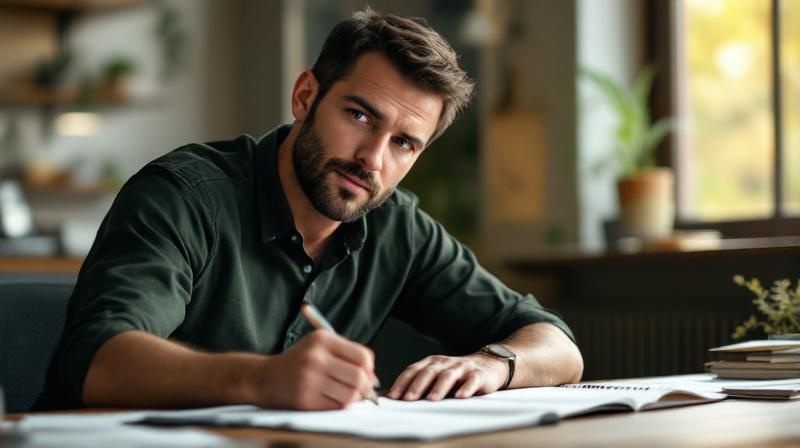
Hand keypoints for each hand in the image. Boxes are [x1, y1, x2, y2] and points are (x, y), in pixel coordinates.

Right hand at [248, 330, 378, 409]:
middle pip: (359, 377)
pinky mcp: (304, 398)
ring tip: (345, 395)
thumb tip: (374, 378)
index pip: (363, 356)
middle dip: (365, 387)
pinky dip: (339, 405)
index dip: (369, 369)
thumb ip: (346, 355)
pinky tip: (331, 400)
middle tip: (362, 390)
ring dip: (353, 398)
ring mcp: (309, 378)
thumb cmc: (298, 363)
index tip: (366, 375)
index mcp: (322, 340)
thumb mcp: (318, 347)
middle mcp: (315, 357)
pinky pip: (336, 406)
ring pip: (350, 394)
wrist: (264, 378)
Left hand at [388, 354, 507, 400]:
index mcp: (432, 363)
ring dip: (439, 387)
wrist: (488, 365)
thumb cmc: (456, 376)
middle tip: (408, 399)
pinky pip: (472, 380)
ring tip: (432, 400)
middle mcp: (445, 363)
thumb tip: (389, 396)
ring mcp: (462, 367)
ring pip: (449, 375)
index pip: (414, 370)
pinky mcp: (479, 374)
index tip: (393, 396)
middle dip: (417, 386)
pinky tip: (461, 396)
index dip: (402, 382)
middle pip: (429, 372)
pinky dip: (467, 388)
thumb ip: (416, 385)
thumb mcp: (435, 377)